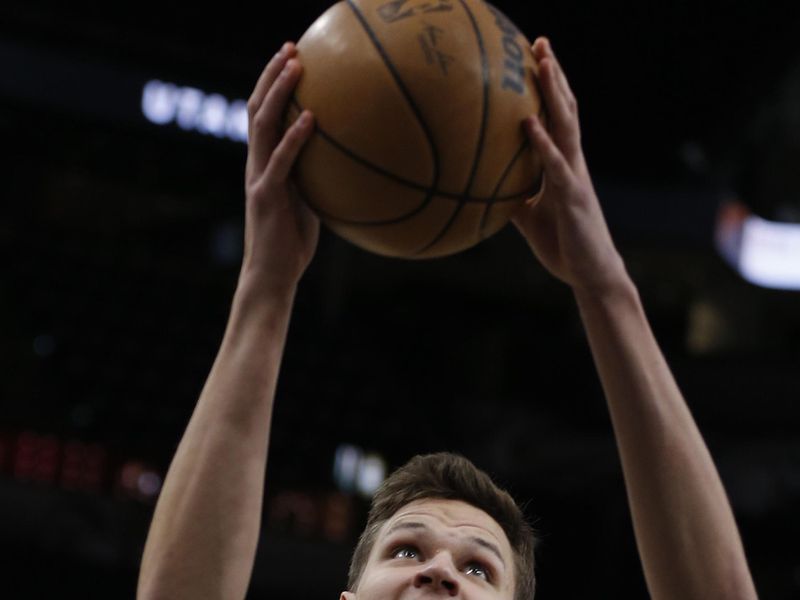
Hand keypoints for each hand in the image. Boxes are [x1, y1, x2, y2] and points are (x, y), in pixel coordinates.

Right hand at [241, 42, 318, 298]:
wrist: (272, 276)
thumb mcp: (307, 203)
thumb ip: (314, 179)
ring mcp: (259, 178)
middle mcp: (256, 165)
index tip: (292, 59)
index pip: (262, 117)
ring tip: (296, 66)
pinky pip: (281, 161)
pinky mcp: (267, 196)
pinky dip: (294, 137)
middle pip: (257, 109)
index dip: (273, 86)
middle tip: (291, 48)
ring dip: (279, 92)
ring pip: (262, 125)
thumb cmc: (291, 244)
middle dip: (272, 75)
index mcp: (264, 165)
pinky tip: (311, 117)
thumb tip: (343, 162)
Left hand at [513, 38, 627, 295]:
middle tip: (541, 42)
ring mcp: (575, 177)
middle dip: (554, 75)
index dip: (548, 87)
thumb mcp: (529, 216)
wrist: (590, 273)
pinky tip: (529, 123)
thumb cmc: (562, 243)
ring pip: (566, 126)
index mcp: (562, 165)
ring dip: (554, 94)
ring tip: (543, 63)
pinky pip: (556, 166)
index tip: (534, 56)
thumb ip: (511, 195)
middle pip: (565, 110)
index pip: (557, 117)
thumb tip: (480, 184)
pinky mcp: (573, 198)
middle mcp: (572, 163)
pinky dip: (543, 143)